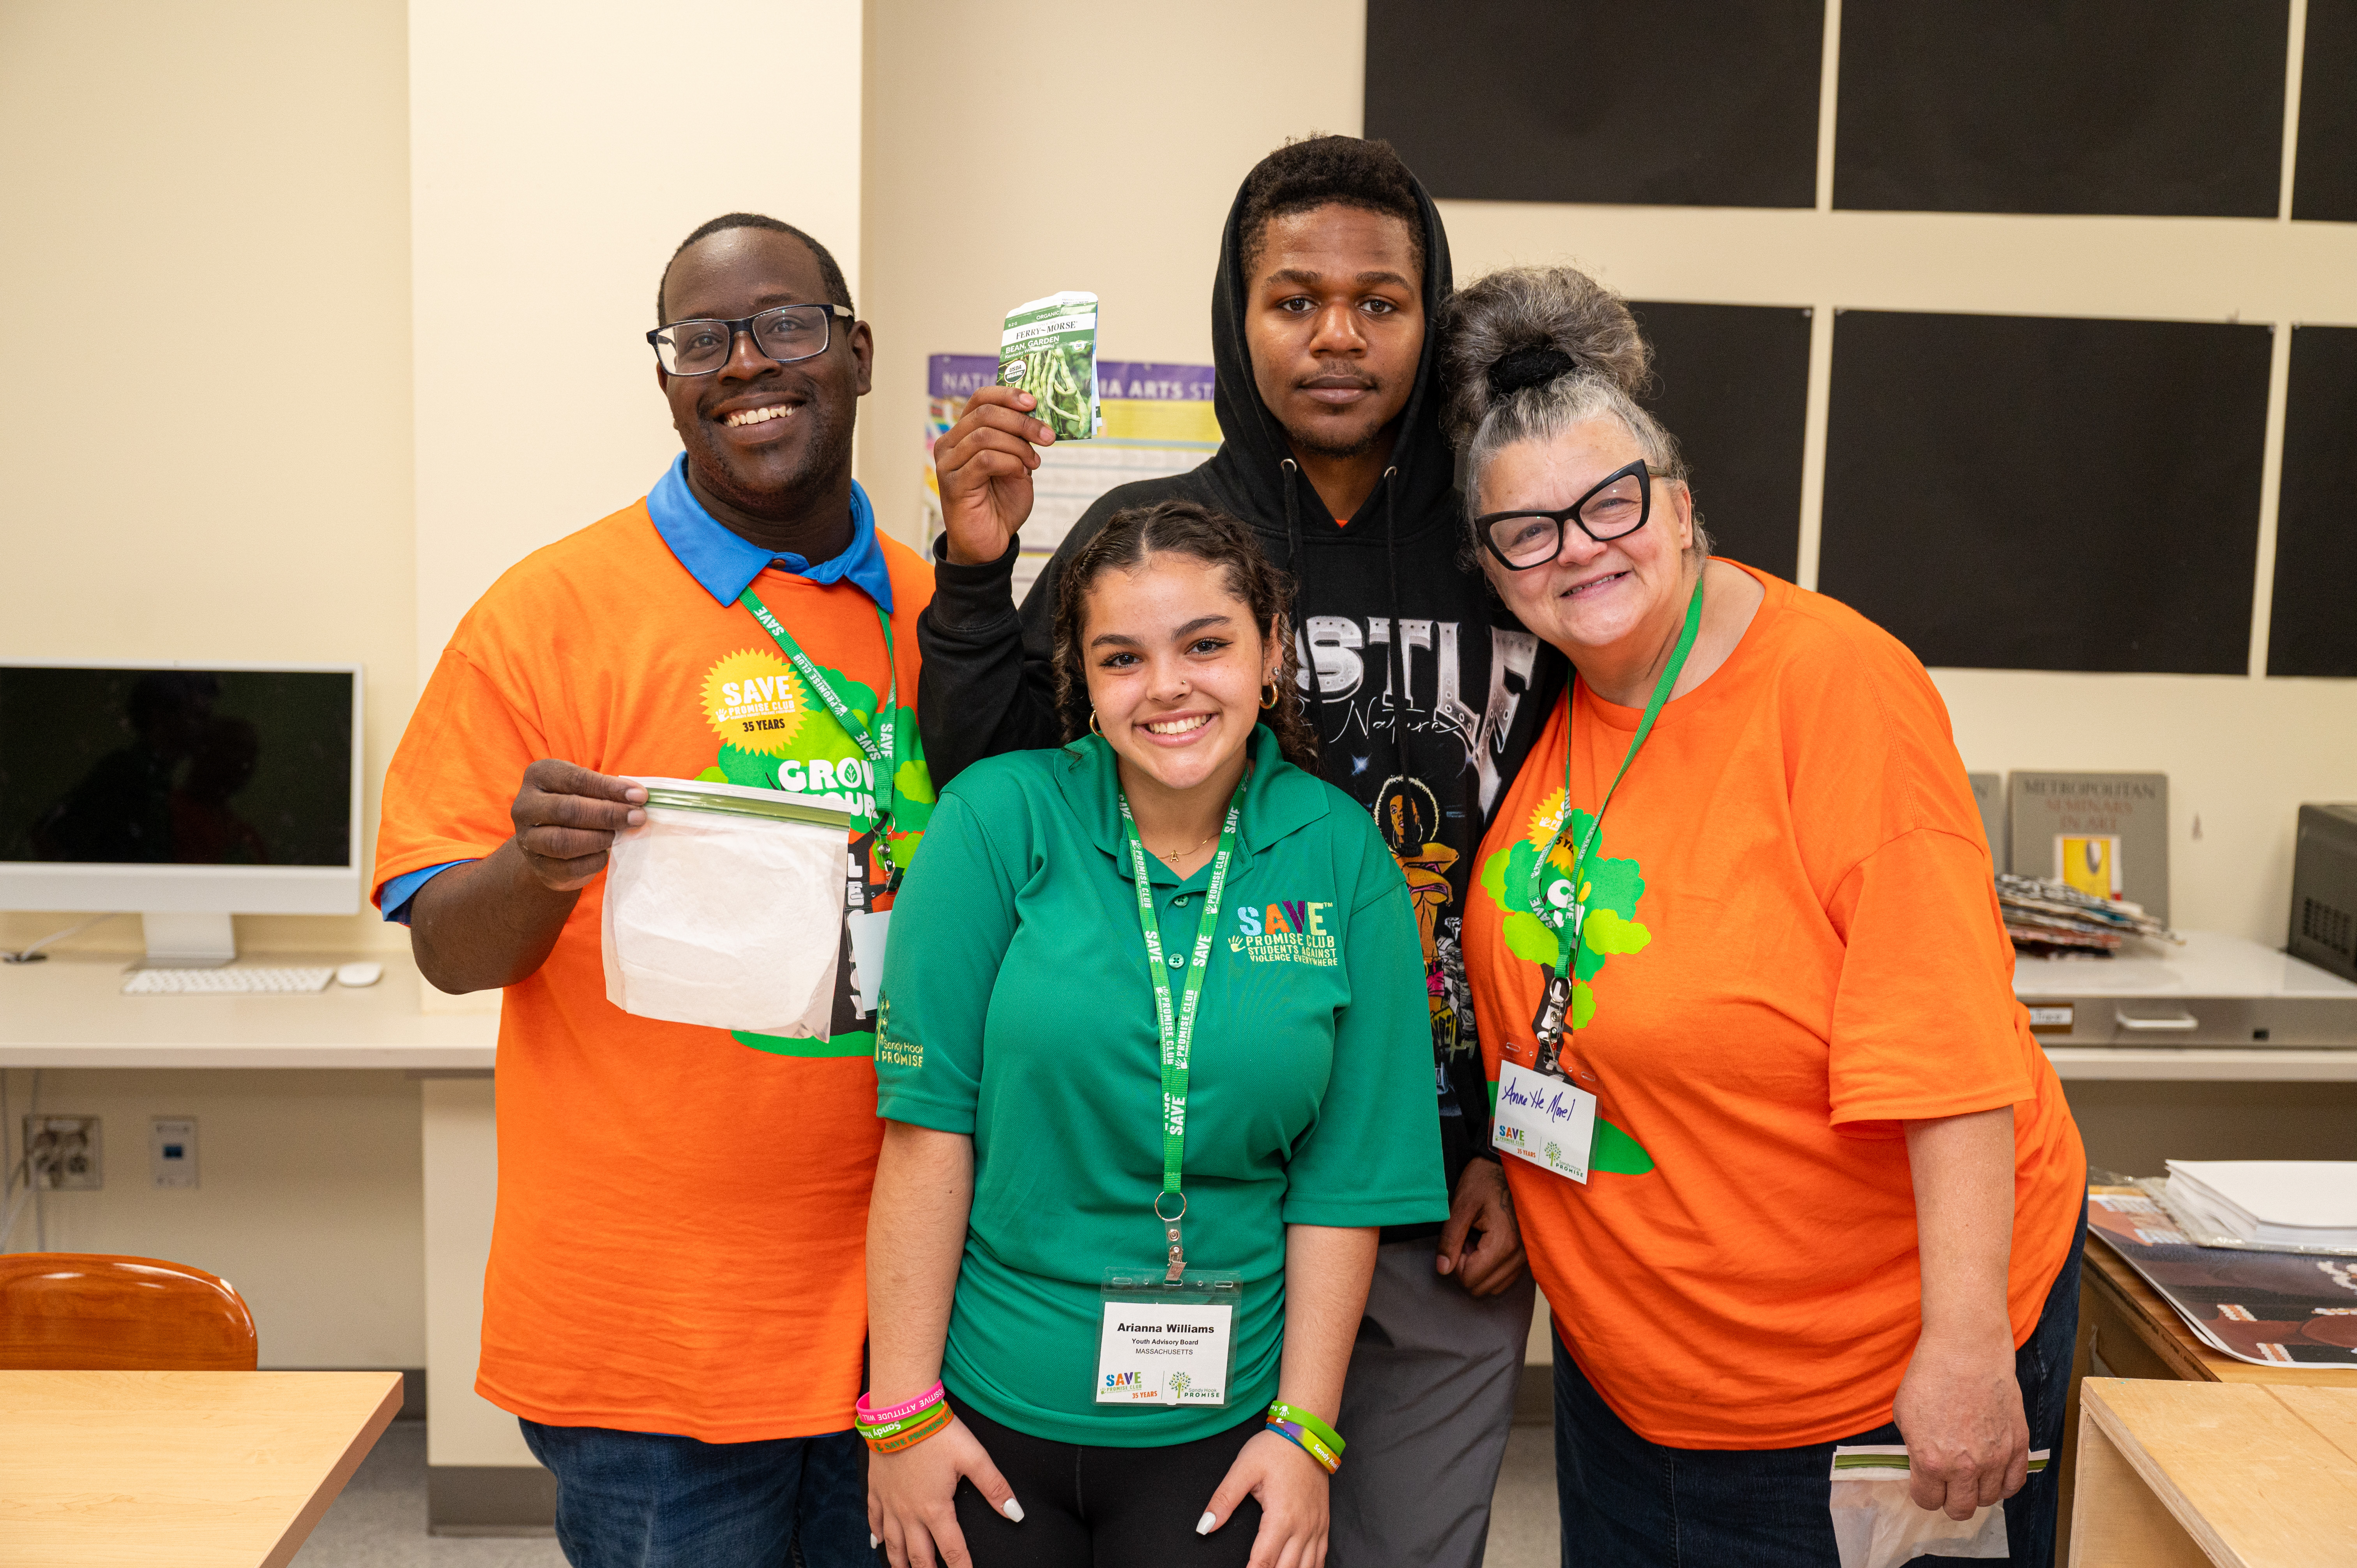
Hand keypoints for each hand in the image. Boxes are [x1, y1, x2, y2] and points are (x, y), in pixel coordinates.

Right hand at [508, 760, 646, 891]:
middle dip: (608, 814)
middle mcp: (526, 805)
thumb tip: (639, 798)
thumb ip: (607, 791)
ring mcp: (527, 838)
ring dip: (599, 839)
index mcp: (539, 775)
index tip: (640, 796)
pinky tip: (605, 853)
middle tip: (637, 818)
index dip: (609, 788)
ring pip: (563, 841)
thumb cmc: (576, 805)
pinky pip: (568, 867)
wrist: (550, 843)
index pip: (575, 779)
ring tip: (618, 836)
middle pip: (568, 810)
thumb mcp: (586, 789)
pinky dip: (593, 861)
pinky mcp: (538, 866)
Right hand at [867, 1417, 1020, 1567]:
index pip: (952, 1550)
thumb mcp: (974, 1458)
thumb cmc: (938, 1433)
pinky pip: (873, 1518)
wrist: (900, 1411)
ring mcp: (890, 1502)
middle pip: (919, 1555)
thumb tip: (1017, 1514)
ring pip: (893, 1544)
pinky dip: (876, 1534)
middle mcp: (910, 1513)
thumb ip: (995, 1488)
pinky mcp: (876, 1488)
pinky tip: (877, 1542)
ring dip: (900, 1562)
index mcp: (936, 1509)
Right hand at [932, 385, 1056, 565]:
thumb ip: (1020, 440)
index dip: (1007, 394)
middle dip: (1022, 422)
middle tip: (1047, 436)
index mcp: (964, 433)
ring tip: (1034, 463)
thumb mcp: (1017, 464)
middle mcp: (950, 444)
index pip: (980, 399)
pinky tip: (1022, 473)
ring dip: (1018, 446)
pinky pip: (985, 460)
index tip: (1033, 402)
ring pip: (985, 435)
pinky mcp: (953, 484)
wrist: (991, 543)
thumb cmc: (1002, 503)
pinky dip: (1010, 463)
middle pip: (985, 413)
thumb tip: (1037, 414)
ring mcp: (948, 464)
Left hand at [1199, 1428, 1328, 1567]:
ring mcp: (1316, 1527)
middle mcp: (1302, 1527)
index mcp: (1281, 1517)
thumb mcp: (1243, 1470)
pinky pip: (1321, 1557)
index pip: (1264, 1561)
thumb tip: (1204, 1526)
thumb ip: (1223, 1500)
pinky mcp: (1323, 1523)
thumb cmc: (1275, 1449)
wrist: (1307, 1434)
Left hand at [1435, 1157, 1527, 1296]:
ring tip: (1477, 1240)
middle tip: (1466, 1239)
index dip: (1455, 1265)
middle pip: (1482, 1288)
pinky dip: (1492, 1268)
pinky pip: (1507, 1278)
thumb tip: (1442, 1269)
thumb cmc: (1484, 1180)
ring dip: (1480, 1269)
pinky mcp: (1527, 1255)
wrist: (1509, 1166)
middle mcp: (1519, 1255)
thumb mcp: (1461, 1205)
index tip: (1458, 1239)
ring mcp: (1526, 1257)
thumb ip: (1450, 1239)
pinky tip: (1488, 1244)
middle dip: (1467, 1268)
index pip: (1470, 1280)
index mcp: (1503, 1243)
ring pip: (1495, 1287)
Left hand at [1891, 1326, 2027, 1519]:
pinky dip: (2003, 1485)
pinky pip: (2014, 1484)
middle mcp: (1965, 1467)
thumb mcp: (1904, 1415)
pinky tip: (1993, 1475)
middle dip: (1951, 1500)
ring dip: (1977, 1492)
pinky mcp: (2017, 1446)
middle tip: (1947, 1485)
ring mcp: (1995, 1458)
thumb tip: (1921, 1465)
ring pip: (1988, 1500)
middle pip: (1961, 1509)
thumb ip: (1914, 1449)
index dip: (1924, 1494)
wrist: (1967, 1352)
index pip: (1928, 1501)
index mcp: (1931, 1462)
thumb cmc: (1930, 1377)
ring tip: (1970, 1475)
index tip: (1925, 1484)